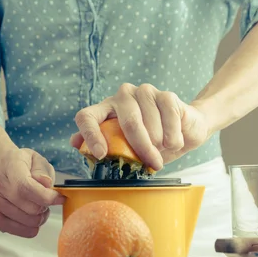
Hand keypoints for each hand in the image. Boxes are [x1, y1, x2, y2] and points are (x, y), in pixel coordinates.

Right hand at [0, 146, 64, 237]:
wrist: (1, 168)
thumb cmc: (22, 164)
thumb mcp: (37, 160)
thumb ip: (43, 171)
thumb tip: (46, 183)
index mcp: (9, 166)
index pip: (26, 188)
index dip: (47, 197)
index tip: (59, 198)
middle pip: (29, 208)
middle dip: (44, 207)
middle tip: (46, 201)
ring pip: (25, 221)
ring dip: (38, 219)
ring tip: (38, 207)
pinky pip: (14, 231)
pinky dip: (27, 229)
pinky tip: (31, 220)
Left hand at [70, 83, 209, 170]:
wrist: (182, 132)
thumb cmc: (148, 143)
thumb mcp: (124, 150)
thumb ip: (100, 146)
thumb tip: (74, 142)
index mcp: (104, 110)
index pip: (87, 117)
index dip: (90, 134)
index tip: (101, 154)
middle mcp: (122, 97)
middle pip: (129, 122)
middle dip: (142, 147)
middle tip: (153, 163)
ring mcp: (144, 92)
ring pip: (151, 122)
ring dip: (160, 143)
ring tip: (163, 149)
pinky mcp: (166, 94)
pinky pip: (169, 116)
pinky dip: (173, 135)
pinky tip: (173, 141)